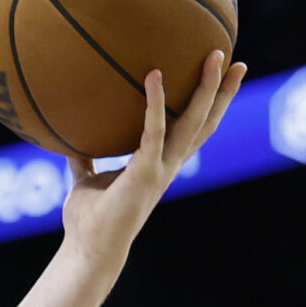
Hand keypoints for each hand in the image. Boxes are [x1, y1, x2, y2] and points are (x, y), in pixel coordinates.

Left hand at [60, 48, 246, 265]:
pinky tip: (153, 75)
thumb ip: (86, 162)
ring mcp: (160, 169)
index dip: (208, 106)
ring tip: (216, 56)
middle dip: (222, 91)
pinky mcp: (145, 172)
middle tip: (233, 58)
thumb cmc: (89, 221)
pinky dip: (154, 102)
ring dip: (207, 88)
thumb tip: (72, 144)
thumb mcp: (87, 182)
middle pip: (205, 122)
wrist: (88, 250)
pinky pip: (153, 130)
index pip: (192, 130)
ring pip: (193, 122)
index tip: (220, 80)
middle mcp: (168, 165)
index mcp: (160, 166)